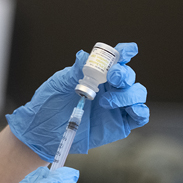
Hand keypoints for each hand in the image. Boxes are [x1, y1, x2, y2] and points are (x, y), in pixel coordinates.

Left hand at [6, 42, 149, 160]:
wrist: (42, 132)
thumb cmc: (49, 105)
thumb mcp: (58, 85)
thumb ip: (74, 72)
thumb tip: (84, 55)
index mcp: (96, 75)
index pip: (115, 60)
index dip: (125, 53)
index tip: (128, 50)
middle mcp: (109, 88)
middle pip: (128, 76)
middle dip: (124, 74)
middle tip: (112, 77)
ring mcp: (116, 106)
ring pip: (137, 94)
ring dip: (128, 94)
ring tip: (106, 102)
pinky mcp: (119, 125)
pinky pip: (139, 117)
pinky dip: (140, 112)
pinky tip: (131, 110)